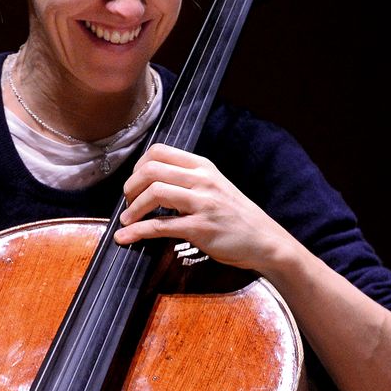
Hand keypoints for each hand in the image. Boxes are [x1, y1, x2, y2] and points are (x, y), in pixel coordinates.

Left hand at [113, 144, 301, 275]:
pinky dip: (137, 231)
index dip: (138, 166)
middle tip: (128, 202)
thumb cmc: (235, 215)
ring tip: (127, 219)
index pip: (159, 151)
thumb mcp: (214, 186)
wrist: (264, 240)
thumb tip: (150, 182)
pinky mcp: (200, 228)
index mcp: (203, 166)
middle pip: (151, 170)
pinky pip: (160, 226)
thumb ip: (187, 179)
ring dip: (132, 208)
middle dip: (130, 187)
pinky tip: (126, 237)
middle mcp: (202, 179)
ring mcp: (202, 203)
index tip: (134, 183)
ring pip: (154, 193)